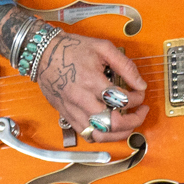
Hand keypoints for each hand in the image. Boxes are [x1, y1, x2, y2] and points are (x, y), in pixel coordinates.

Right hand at [33, 32, 148, 142]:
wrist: (42, 53)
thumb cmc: (71, 49)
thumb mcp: (103, 48)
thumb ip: (125, 66)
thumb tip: (141, 84)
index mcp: (91, 81)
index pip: (122, 100)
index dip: (138, 98)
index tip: (140, 93)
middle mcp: (81, 99)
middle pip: (112, 123)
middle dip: (134, 121)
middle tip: (140, 112)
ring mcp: (72, 110)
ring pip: (99, 135)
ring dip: (119, 133)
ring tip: (129, 124)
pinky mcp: (66, 115)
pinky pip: (85, 134)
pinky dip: (102, 135)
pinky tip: (110, 126)